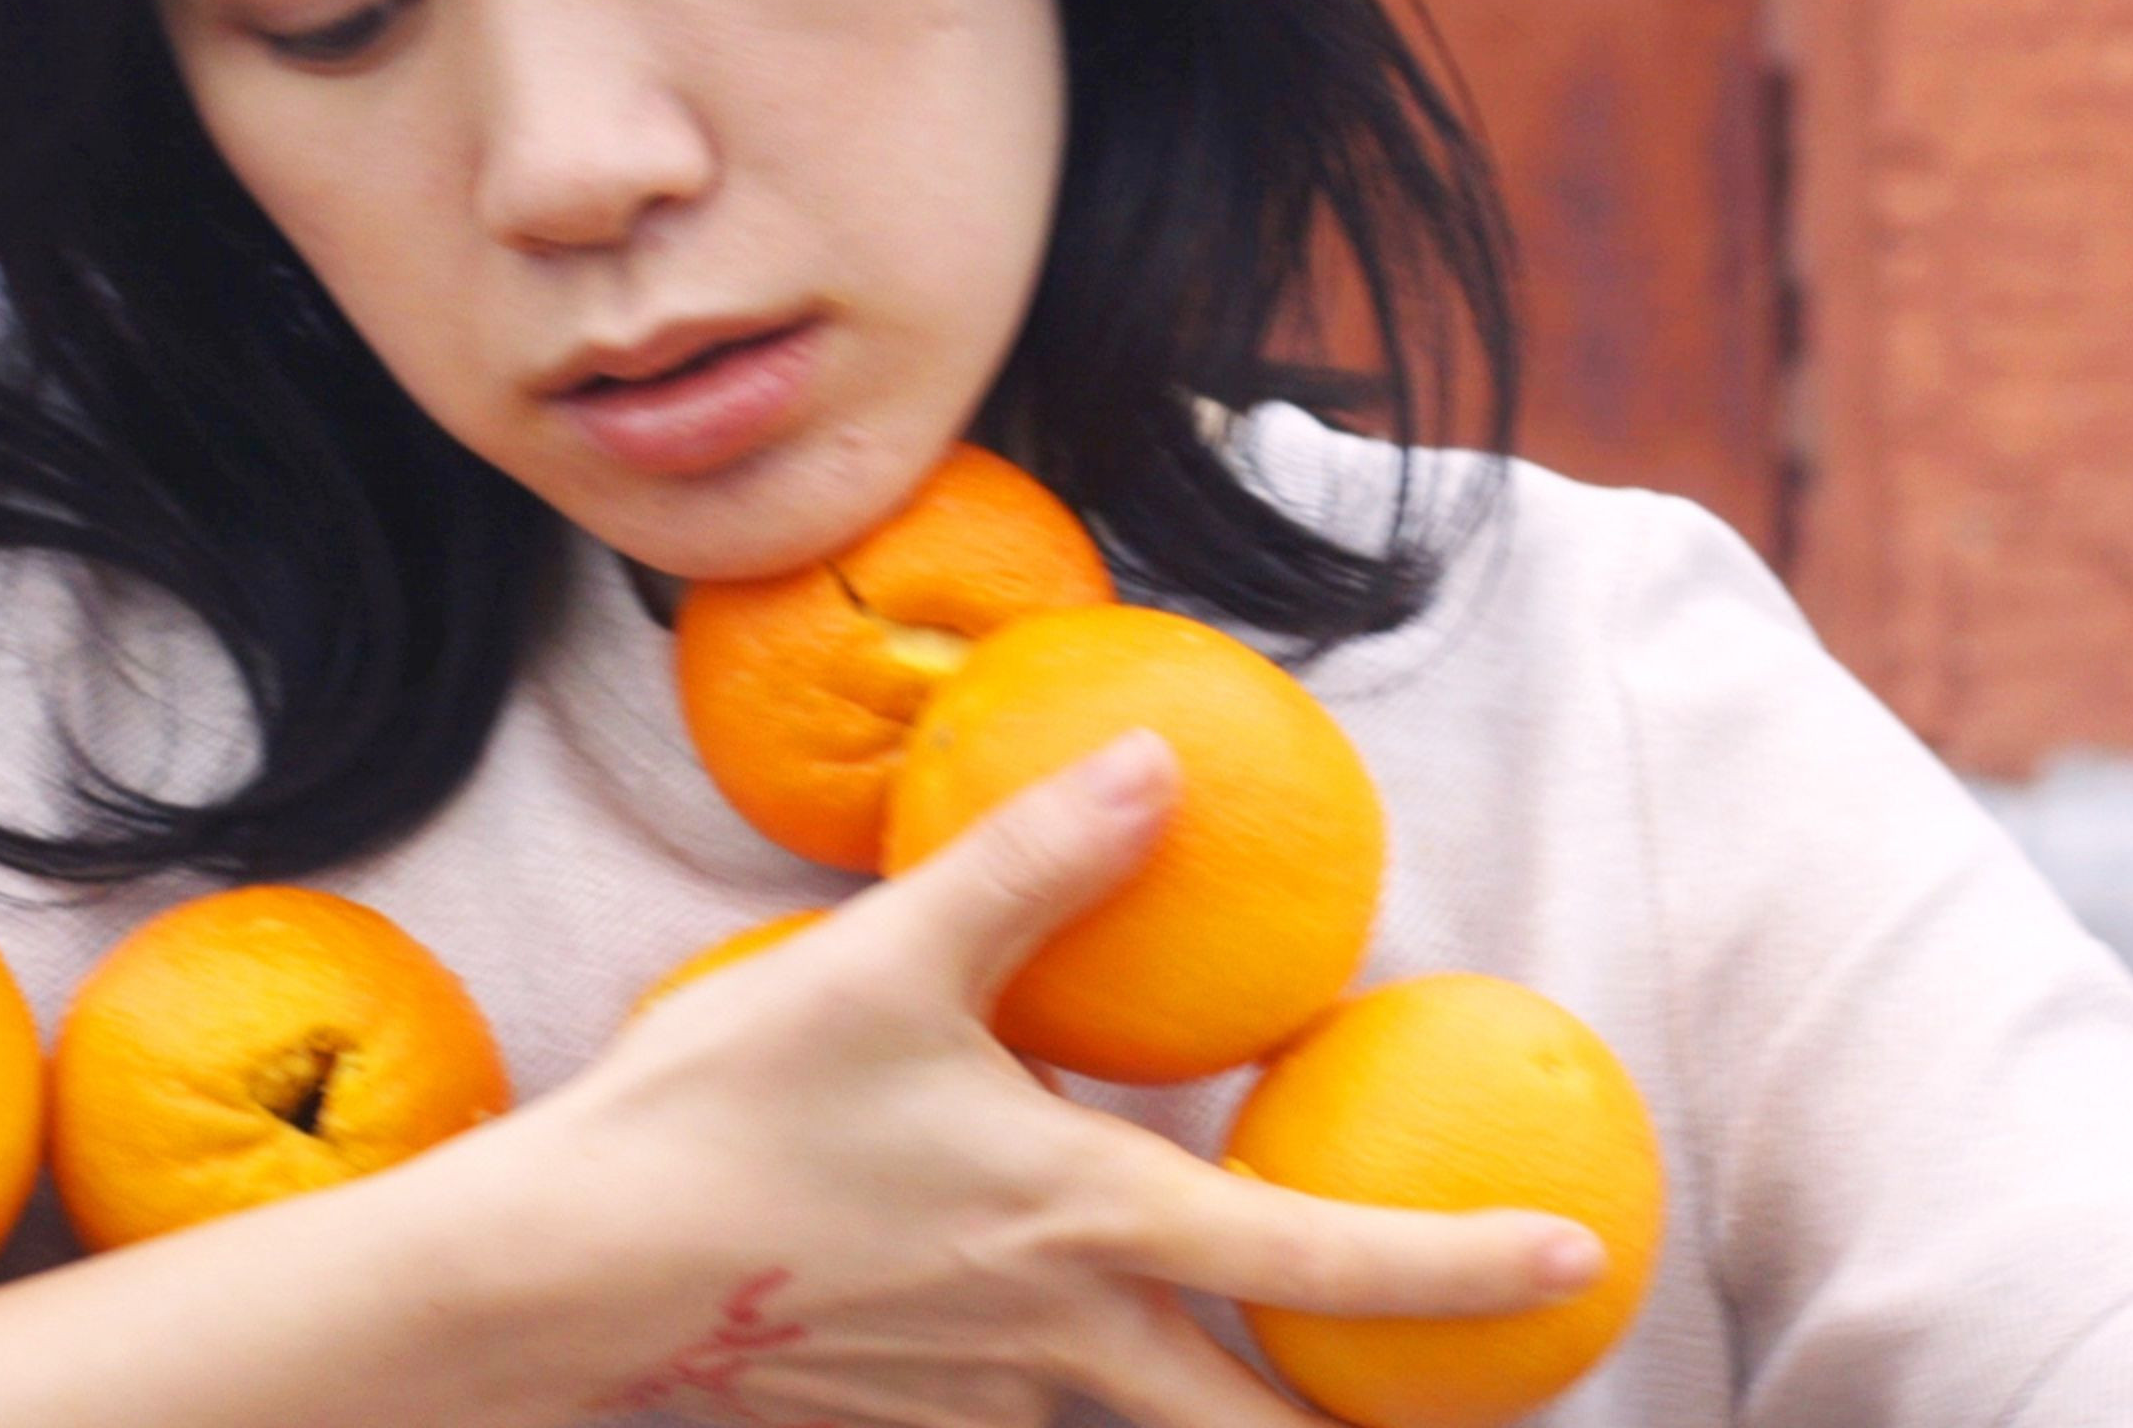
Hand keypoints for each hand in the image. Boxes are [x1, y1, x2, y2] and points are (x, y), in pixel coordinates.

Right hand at [438, 731, 1607, 1427]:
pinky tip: (1091, 1359)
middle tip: (1458, 1402)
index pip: (1315, 1266)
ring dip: (1239, 1425)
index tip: (1572, 1264)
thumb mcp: (887, 964)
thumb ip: (1033, 865)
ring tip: (1303, 1395)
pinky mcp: (906, 1423)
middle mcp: (1056, 1341)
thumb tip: (1158, 769)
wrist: (560, 1288)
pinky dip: (1100, 1410)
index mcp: (1082, 1226)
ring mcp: (982, 1402)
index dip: (1457, 1270)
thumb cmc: (724, 1120)